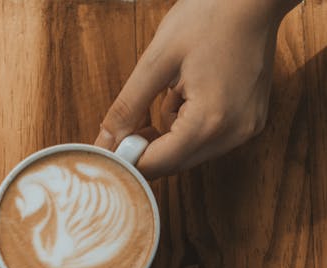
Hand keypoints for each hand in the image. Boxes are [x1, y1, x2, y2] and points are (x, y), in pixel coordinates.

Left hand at [95, 0, 293, 178]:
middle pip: (174, 165)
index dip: (128, 159)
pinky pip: (207, 140)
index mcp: (209, 121)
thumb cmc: (211, 15)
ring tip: (170, 94)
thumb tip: (104, 143)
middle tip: (132, 120)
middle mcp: (232, 134)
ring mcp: (245, 130)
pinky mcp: (250, 123)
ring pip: (189, 155)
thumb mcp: (157, 59)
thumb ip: (127, 107)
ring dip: (168, 138)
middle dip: (147, 149)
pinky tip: (188, 95)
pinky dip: (189, 128)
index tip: (110, 145)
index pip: (157, 164)